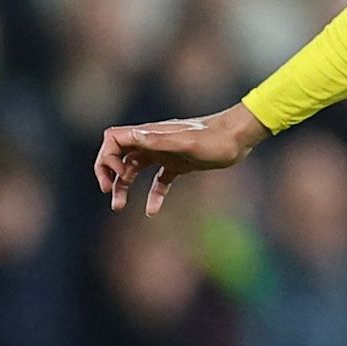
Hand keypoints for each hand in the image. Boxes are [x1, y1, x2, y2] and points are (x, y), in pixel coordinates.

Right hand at [95, 103, 267, 213]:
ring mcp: (166, 153)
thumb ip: (161, 140)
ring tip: (118, 207)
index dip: (107, 157)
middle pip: (119, 155)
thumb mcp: (187, 142)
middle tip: (108, 192)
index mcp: (151, 134)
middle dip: (108, 173)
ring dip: (123, 186)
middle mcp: (154, 142)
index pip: (114, 139)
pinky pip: (159, 180)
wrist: (239, 138)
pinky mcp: (179, 164)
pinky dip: (153, 194)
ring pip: (135, 169)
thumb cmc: (215, 138)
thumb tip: (133, 136)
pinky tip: (151, 211)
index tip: (118, 175)